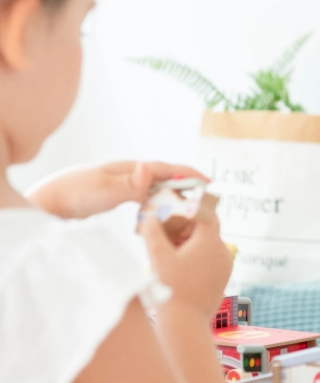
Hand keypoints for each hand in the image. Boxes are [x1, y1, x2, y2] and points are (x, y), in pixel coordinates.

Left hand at [27, 161, 209, 219]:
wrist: (49, 202)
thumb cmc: (76, 193)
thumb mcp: (105, 190)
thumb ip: (130, 183)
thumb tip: (149, 169)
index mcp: (131, 169)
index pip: (167, 169)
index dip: (189, 174)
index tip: (208, 182)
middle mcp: (129, 173)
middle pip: (164, 177)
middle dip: (185, 185)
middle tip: (203, 199)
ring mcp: (122, 183)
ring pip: (155, 188)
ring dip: (171, 196)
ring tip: (186, 208)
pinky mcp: (115, 195)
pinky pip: (144, 197)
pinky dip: (155, 204)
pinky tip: (156, 214)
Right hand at [139, 213, 232, 320]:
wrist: (186, 324)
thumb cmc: (171, 290)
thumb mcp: (158, 257)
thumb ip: (152, 232)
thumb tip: (149, 217)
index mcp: (210, 242)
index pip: (206, 212)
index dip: (189, 208)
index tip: (174, 209)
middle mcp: (223, 251)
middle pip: (205, 228)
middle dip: (184, 226)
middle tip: (164, 228)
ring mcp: (225, 265)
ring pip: (207, 243)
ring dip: (188, 241)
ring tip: (167, 247)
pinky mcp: (222, 277)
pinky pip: (210, 257)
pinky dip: (195, 255)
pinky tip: (177, 262)